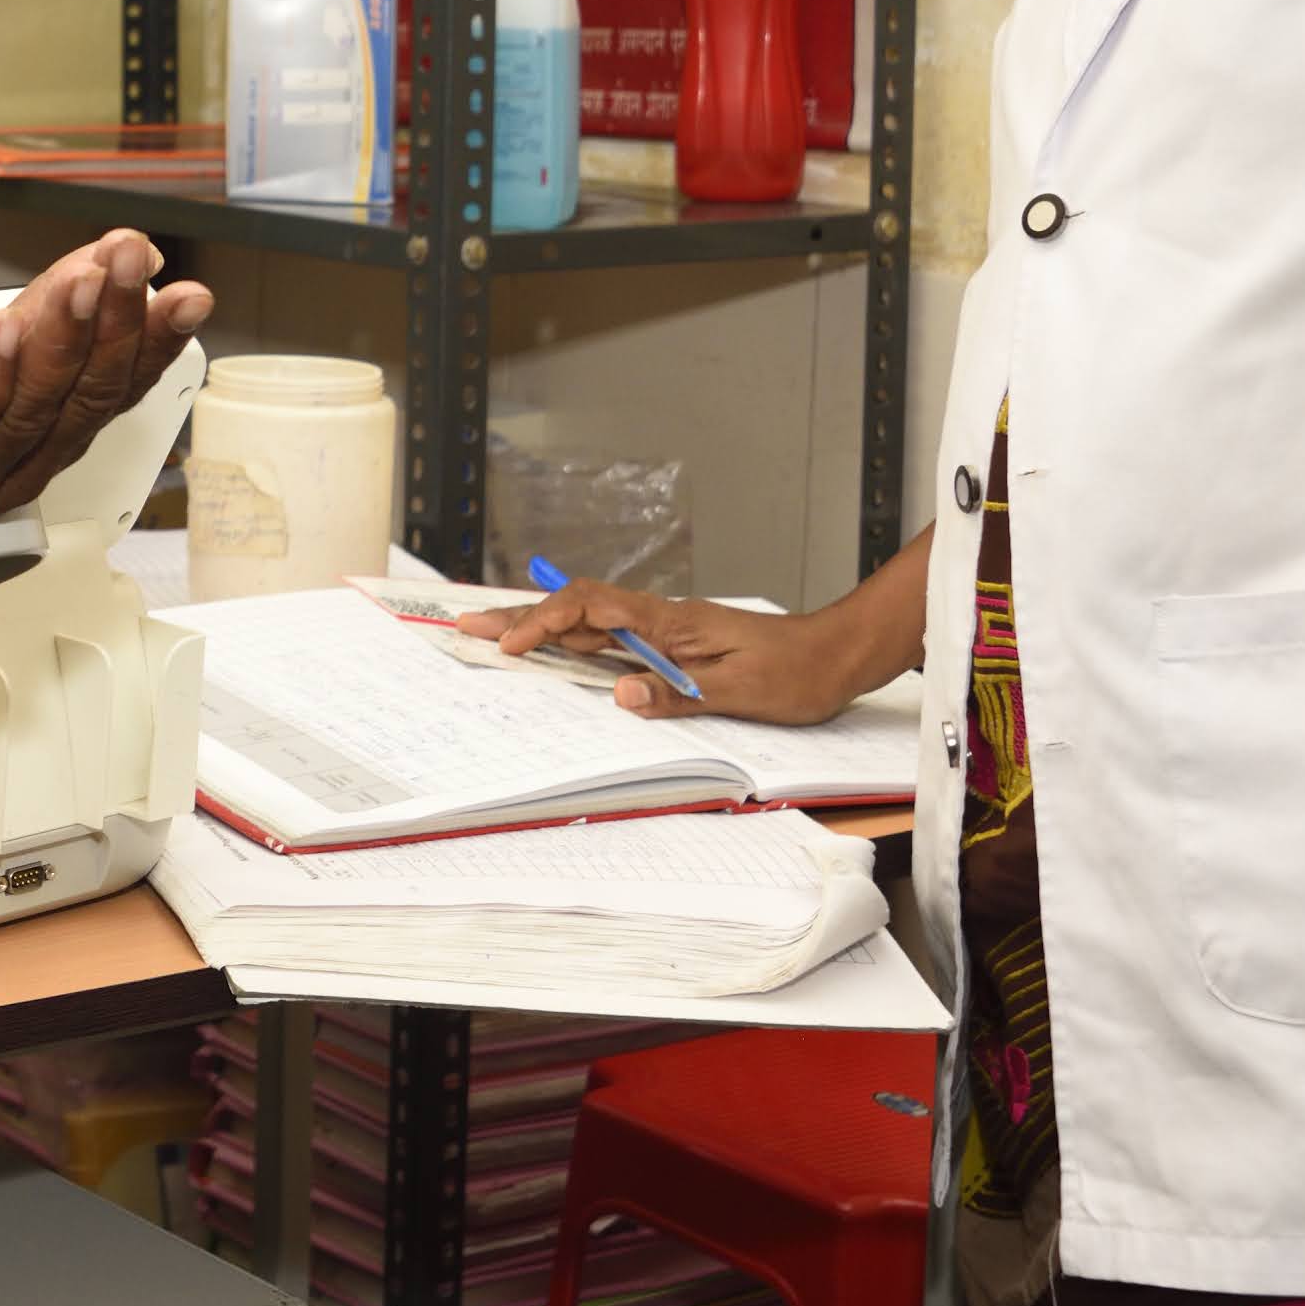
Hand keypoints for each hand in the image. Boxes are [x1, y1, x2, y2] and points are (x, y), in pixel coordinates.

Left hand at [0, 232, 214, 528]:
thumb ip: (43, 314)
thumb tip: (119, 261)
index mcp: (33, 445)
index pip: (107, 395)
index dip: (151, 345)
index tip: (185, 294)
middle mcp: (2, 474)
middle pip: (73, 403)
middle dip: (111, 326)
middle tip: (132, 263)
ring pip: (19, 414)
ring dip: (57, 341)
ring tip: (82, 282)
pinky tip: (2, 338)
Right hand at [451, 578, 895, 725]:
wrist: (835, 656)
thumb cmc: (796, 671)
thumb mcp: (741, 691)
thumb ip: (678, 693)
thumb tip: (620, 696)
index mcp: (671, 623)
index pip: (594, 609)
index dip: (548, 622)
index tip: (514, 645)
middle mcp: (661, 621)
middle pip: (578, 611)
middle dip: (522, 619)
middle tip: (470, 626)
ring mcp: (664, 632)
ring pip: (590, 624)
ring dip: (541, 630)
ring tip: (494, 637)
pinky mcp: (673, 647)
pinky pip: (612, 641)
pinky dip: (574, 643)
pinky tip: (555, 652)